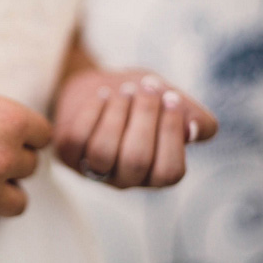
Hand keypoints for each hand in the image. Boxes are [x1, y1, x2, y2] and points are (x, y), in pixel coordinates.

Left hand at [53, 69, 216, 187]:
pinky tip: (103, 94)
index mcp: (155, 173)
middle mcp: (125, 179)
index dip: (171, 134)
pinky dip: (92, 112)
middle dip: (144, 118)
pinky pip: (77, 138)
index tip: (171, 98)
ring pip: (103, 152)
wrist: (100, 83)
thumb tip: (194, 129)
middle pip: (136, 161)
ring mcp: (94, 169)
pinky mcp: (68, 153)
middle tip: (148, 86)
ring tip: (125, 90)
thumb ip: (194, 117)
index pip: (169, 173)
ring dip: (117, 115)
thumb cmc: (142, 96)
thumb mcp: (172, 100)